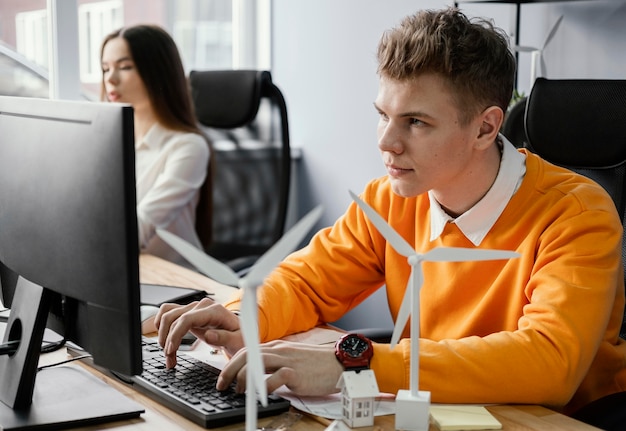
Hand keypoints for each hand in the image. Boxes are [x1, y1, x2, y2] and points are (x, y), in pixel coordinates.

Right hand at [155, 298, 243, 367]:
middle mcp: (202, 306)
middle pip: (173, 317)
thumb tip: (208, 335)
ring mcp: (194, 308)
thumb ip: (224, 338)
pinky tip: (165, 340)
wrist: (241, 333)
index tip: (170, 350)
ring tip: (168, 353)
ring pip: (167, 315)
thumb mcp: (238, 341)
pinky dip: (162, 327)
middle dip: (167, 340)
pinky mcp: (189, 313)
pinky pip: (169, 313)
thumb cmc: (240, 338)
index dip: (175, 335)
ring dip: (162, 335)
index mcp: (215, 311)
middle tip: (169, 359)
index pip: (187, 319)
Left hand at [217, 340, 344, 396]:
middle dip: (230, 370)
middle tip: (223, 385)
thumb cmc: (318, 364)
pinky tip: (259, 396)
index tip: (225, 377)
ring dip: (243, 378)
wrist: (340, 363)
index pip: (248, 350)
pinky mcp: (297, 373)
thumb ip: (275, 364)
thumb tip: (258, 377)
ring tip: (238, 391)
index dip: (232, 363)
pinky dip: (264, 386)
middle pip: (247, 355)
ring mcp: (288, 360)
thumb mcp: (292, 359)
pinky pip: (276, 377)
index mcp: (277, 347)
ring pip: (257, 363)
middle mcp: (280, 350)